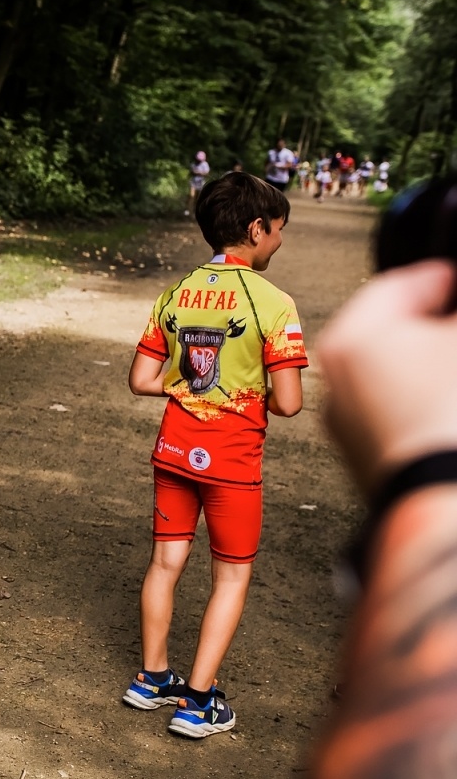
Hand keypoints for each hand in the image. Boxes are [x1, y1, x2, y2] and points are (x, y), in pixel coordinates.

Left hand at [318, 259, 456, 491]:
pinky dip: (414, 397)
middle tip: (448, 314)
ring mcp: (343, 420)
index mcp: (351, 338)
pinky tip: (444, 403)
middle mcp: (333, 377)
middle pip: (386, 330)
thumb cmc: (453, 411)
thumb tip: (448, 315)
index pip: (397, 287)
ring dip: (420, 361)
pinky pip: (387, 409)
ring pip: (386, 372)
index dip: (437, 279)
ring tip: (448, 360)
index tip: (452, 276)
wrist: (439, 502)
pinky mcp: (361, 455)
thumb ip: (451, 312)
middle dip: (427, 321)